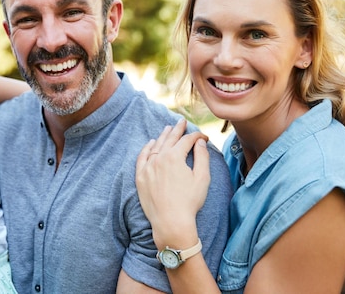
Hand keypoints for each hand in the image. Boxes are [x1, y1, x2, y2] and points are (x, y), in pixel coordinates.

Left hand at [135, 119, 210, 246]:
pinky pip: (142, 157)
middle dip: (178, 129)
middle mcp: (159, 158)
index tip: (204, 137)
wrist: (171, 221)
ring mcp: (148, 167)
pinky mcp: (140, 177)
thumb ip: (202, 157)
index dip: (197, 137)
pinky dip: (146, 148)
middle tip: (182, 122)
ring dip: (162, 136)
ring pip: (155, 146)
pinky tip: (150, 143)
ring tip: (168, 129)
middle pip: (170, 139)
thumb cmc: (189, 202)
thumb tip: (200, 142)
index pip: (187, 140)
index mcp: (175, 157)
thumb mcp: (202, 178)